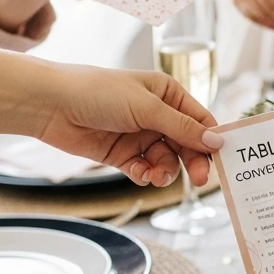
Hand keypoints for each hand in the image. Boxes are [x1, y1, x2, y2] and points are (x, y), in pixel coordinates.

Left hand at [34, 64, 223, 188]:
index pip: (200, 120)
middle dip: (193, 162)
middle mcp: (157, 115)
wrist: (52, 105)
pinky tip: (141, 175)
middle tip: (200, 180)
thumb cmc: (99, 92)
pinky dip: (147, 175)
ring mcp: (140, 135)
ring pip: (167, 160)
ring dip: (167, 171)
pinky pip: (145, 169)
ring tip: (157, 176)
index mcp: (167, 94)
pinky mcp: (123, 154)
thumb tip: (216, 141)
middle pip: (187, 144)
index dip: (211, 139)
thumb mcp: (147, 108)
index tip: (221, 160)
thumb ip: (182, 128)